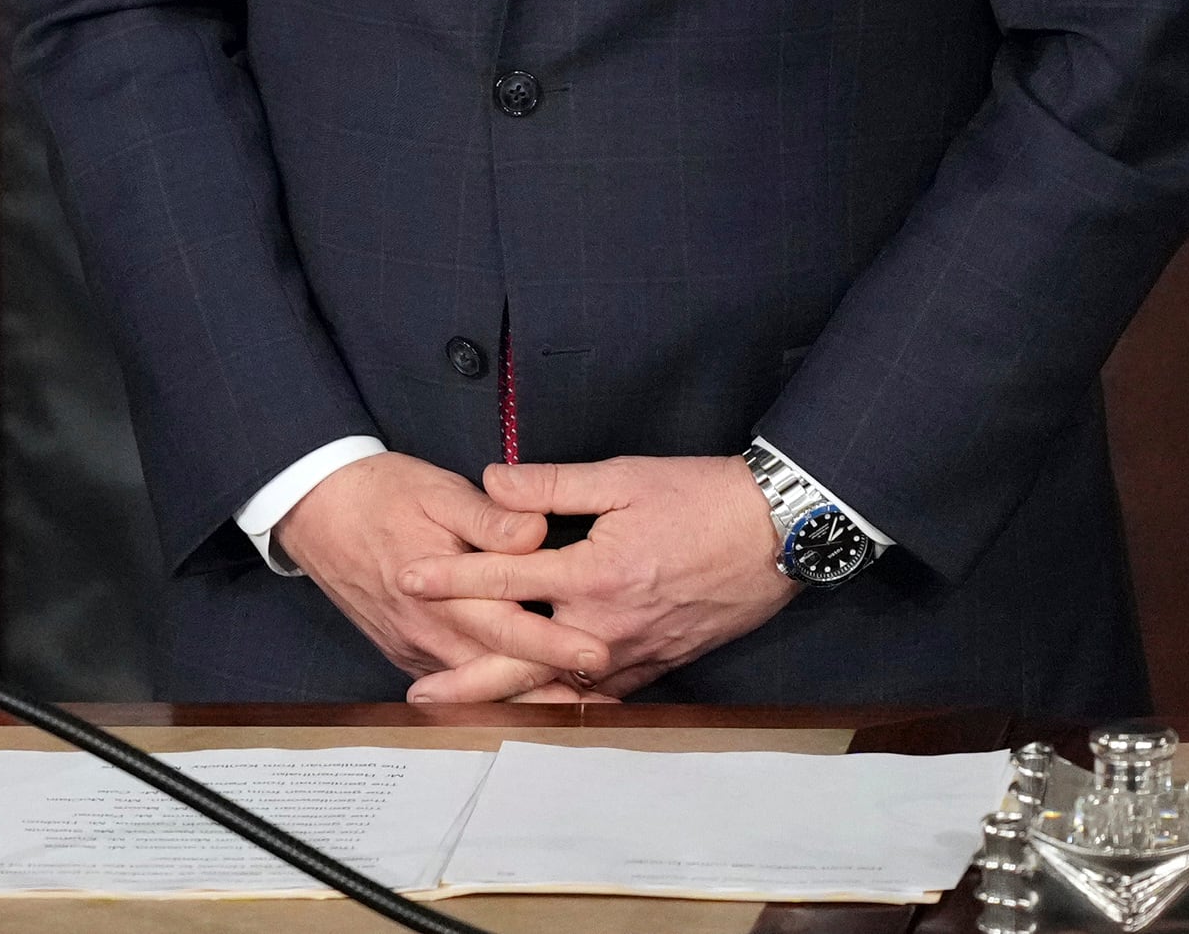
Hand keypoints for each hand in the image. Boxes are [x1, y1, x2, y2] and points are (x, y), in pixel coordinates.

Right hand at [271, 452, 610, 701]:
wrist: (314, 508)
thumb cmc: (379, 493)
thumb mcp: (437, 490)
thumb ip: (488, 517)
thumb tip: (535, 532)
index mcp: (441, 590)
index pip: (508, 628)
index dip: (555, 645)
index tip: (599, 653)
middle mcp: (428, 630)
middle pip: (499, 672)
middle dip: (554, 691)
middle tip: (607, 700)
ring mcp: (415, 646)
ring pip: (477, 684)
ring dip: (527, 696)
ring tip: (580, 703)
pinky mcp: (405, 650)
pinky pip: (454, 680)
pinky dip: (492, 690)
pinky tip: (525, 690)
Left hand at [395, 455, 794, 704]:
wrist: (780, 532)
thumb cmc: (702, 497)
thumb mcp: (623, 476)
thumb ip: (551, 482)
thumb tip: (491, 482)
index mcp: (595, 574)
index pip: (505, 580)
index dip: (451, 578)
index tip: (408, 580)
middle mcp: (610, 624)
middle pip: (525, 658)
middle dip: (467, 678)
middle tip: (419, 695)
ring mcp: (636, 650)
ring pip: (562, 684)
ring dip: (511, 698)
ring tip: (466, 712)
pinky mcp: (660, 661)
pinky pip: (604, 692)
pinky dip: (566, 702)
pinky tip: (540, 709)